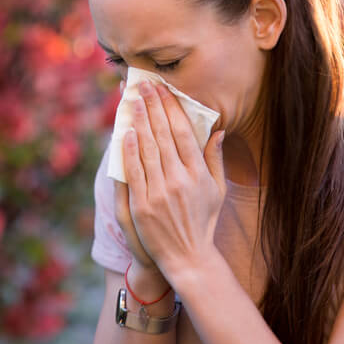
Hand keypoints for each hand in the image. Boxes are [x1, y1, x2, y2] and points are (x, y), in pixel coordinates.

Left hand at [122, 79, 226, 281]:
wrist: (188, 257)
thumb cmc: (204, 221)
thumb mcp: (217, 190)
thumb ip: (215, 159)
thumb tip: (218, 130)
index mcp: (198, 174)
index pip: (182, 133)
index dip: (171, 108)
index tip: (163, 90)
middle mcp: (179, 180)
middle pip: (162, 135)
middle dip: (153, 107)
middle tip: (144, 86)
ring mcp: (159, 193)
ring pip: (146, 149)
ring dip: (139, 122)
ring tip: (134, 102)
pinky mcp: (142, 206)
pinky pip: (134, 172)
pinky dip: (129, 151)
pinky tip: (126, 133)